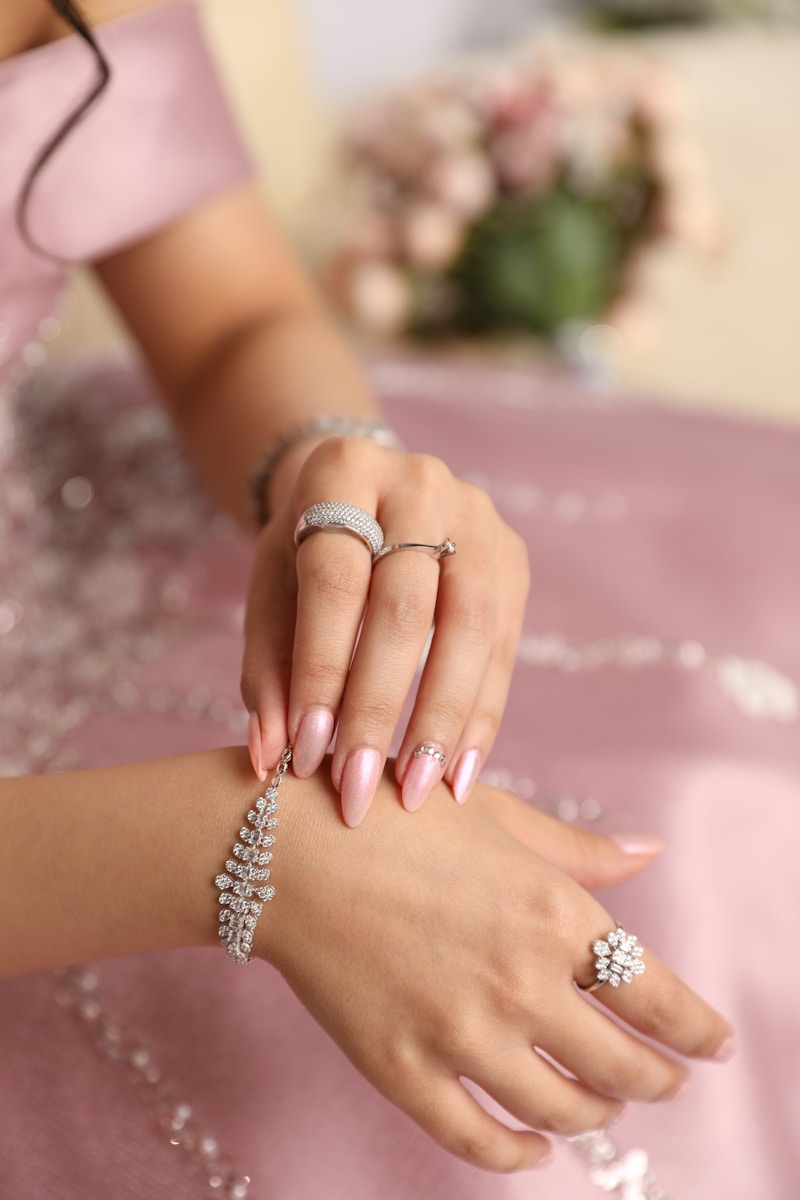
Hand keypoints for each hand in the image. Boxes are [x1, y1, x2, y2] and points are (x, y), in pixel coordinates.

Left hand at [241, 436, 529, 824]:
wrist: (365, 492)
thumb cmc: (306, 550)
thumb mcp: (270, 591)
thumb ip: (268, 669)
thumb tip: (271, 759)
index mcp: (342, 473)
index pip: (335, 582)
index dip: (321, 671)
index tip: (306, 756)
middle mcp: (420, 483)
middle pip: (407, 606)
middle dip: (380, 708)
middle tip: (358, 790)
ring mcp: (478, 516)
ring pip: (470, 627)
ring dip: (443, 720)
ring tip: (419, 793)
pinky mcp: (513, 556)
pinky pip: (504, 646)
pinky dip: (481, 716)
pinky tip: (458, 773)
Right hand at [259, 765, 732, 1171]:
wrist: (286, 847)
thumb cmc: (395, 815)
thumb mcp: (498, 816)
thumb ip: (578, 850)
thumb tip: (650, 852)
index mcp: (553, 910)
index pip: (657, 998)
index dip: (698, 1030)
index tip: (715, 1045)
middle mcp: (520, 980)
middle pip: (623, 1068)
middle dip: (657, 1081)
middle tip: (664, 1081)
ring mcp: (461, 1033)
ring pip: (560, 1110)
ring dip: (595, 1114)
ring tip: (601, 1106)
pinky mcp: (403, 1069)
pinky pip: (478, 1138)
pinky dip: (518, 1154)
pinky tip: (534, 1147)